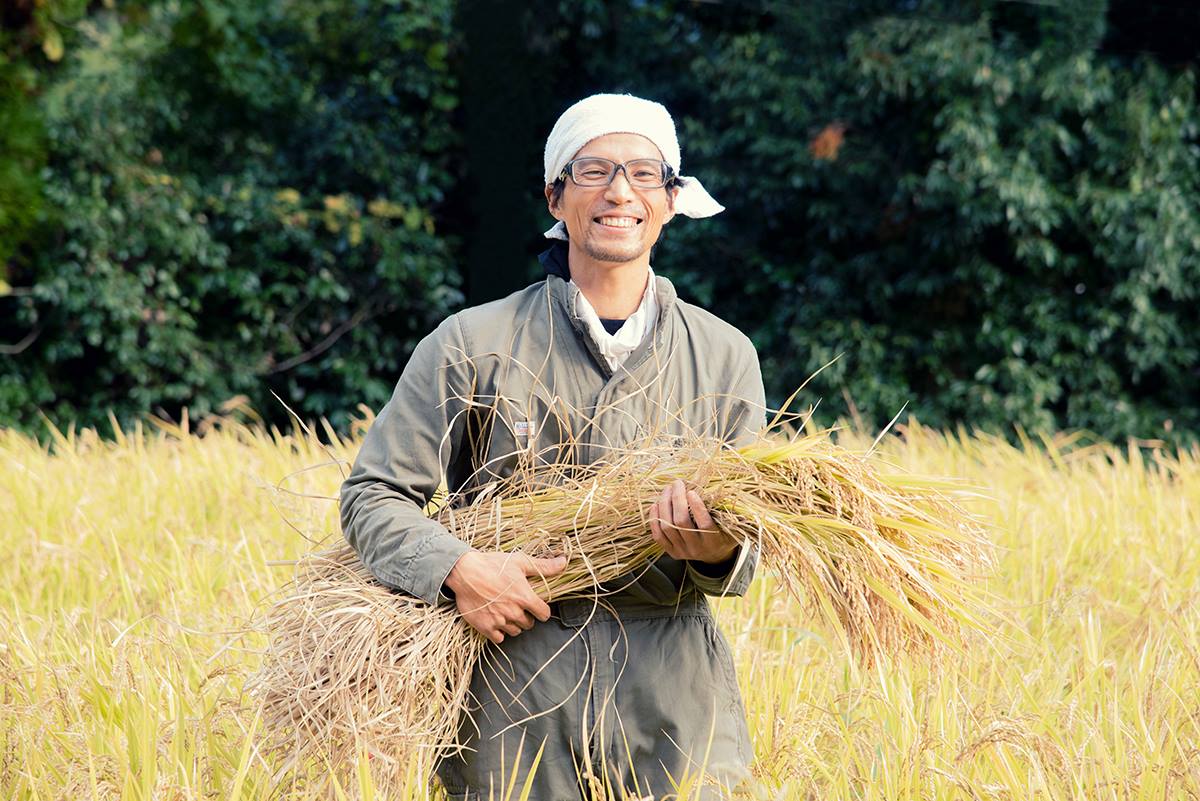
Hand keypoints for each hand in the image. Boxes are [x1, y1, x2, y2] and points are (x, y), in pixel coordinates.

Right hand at [444, 551, 566, 643]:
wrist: (464, 572)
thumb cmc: (493, 565)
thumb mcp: (520, 562)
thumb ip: (543, 566)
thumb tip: (564, 562)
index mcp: (525, 597)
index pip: (544, 614)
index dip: (541, 610)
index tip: (535, 606)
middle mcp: (514, 612)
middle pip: (529, 624)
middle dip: (526, 617)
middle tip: (517, 606)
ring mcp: (499, 621)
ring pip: (515, 632)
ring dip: (513, 624)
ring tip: (506, 612)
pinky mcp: (485, 627)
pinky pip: (499, 638)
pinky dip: (499, 632)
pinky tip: (495, 620)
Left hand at [648, 479, 736, 563]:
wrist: (715, 556)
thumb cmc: (725, 535)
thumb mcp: (734, 527)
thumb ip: (734, 515)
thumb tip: (732, 495)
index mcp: (714, 542)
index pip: (704, 524)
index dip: (697, 507)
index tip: (691, 491)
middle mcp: (697, 549)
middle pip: (681, 522)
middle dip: (677, 499)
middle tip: (677, 483)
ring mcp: (683, 552)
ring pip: (668, 527)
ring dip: (665, 505)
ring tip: (667, 489)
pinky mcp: (672, 552)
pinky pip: (658, 536)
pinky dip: (655, 519)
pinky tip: (656, 505)